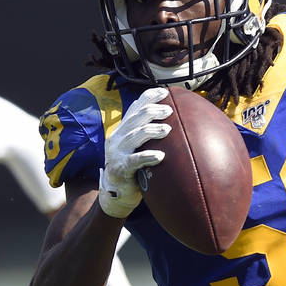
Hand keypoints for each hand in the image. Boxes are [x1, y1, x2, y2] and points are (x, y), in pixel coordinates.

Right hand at [98, 86, 171, 217]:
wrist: (115, 194)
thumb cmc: (132, 169)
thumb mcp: (135, 148)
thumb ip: (145, 136)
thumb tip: (169, 121)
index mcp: (122, 130)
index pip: (135, 107)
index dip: (149, 97)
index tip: (165, 92)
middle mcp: (117, 137)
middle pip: (136, 117)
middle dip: (154, 110)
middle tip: (170, 110)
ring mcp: (117, 152)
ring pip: (136, 134)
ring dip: (153, 130)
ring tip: (168, 129)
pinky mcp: (120, 168)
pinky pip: (135, 160)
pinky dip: (148, 156)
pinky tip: (161, 156)